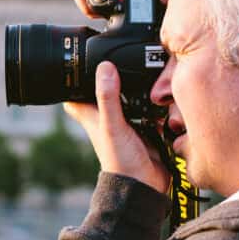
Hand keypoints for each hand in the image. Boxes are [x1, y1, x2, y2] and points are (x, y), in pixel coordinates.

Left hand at [63, 62, 169, 194]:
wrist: (145, 185)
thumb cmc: (120, 161)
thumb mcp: (112, 126)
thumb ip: (108, 98)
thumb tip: (104, 67)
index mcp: (93, 114)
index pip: (75, 91)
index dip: (75, 75)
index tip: (80, 57)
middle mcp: (108, 116)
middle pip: (107, 88)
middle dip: (115, 74)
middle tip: (121, 54)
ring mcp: (128, 121)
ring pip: (131, 95)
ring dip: (139, 86)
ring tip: (147, 67)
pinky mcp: (147, 126)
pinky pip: (151, 107)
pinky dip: (156, 100)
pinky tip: (163, 91)